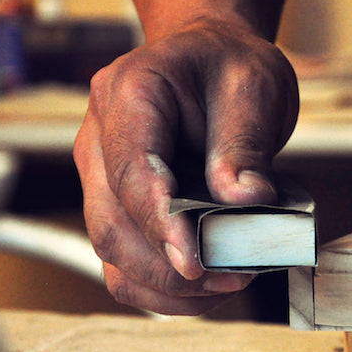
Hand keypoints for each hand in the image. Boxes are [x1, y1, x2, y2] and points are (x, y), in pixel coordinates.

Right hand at [73, 18, 298, 313]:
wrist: (210, 61)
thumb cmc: (228, 68)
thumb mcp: (253, 86)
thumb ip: (245, 142)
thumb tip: (246, 199)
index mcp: (128, 94)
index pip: (131, 172)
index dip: (160, 224)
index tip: (195, 263)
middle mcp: (98, 139)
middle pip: (112, 225)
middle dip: (169, 267)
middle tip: (234, 278)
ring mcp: (98, 178)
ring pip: (112, 253)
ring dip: (167, 285)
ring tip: (229, 284)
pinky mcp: (113, 208)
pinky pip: (122, 265)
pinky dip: (161, 289)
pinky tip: (207, 290)